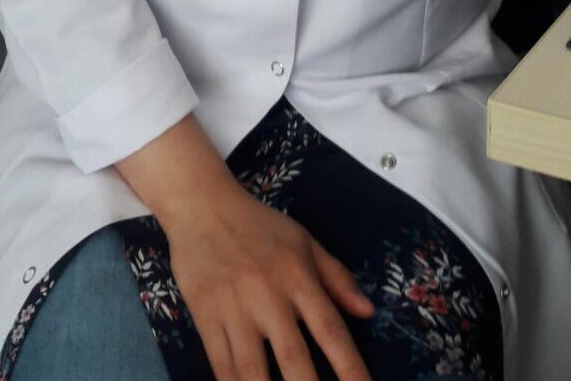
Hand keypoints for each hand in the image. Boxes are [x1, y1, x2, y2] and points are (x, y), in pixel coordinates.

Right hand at [116, 116, 372, 380]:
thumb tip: (368, 311)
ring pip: (253, 372)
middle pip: (295, 358)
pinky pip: (222, 366)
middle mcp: (268, 295)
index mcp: (298, 275)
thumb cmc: (259, 225)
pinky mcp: (205, 318)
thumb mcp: (303, 241)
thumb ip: (336, 276)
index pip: (330, 330)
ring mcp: (234, 309)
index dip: (351, 368)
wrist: (202, 206)